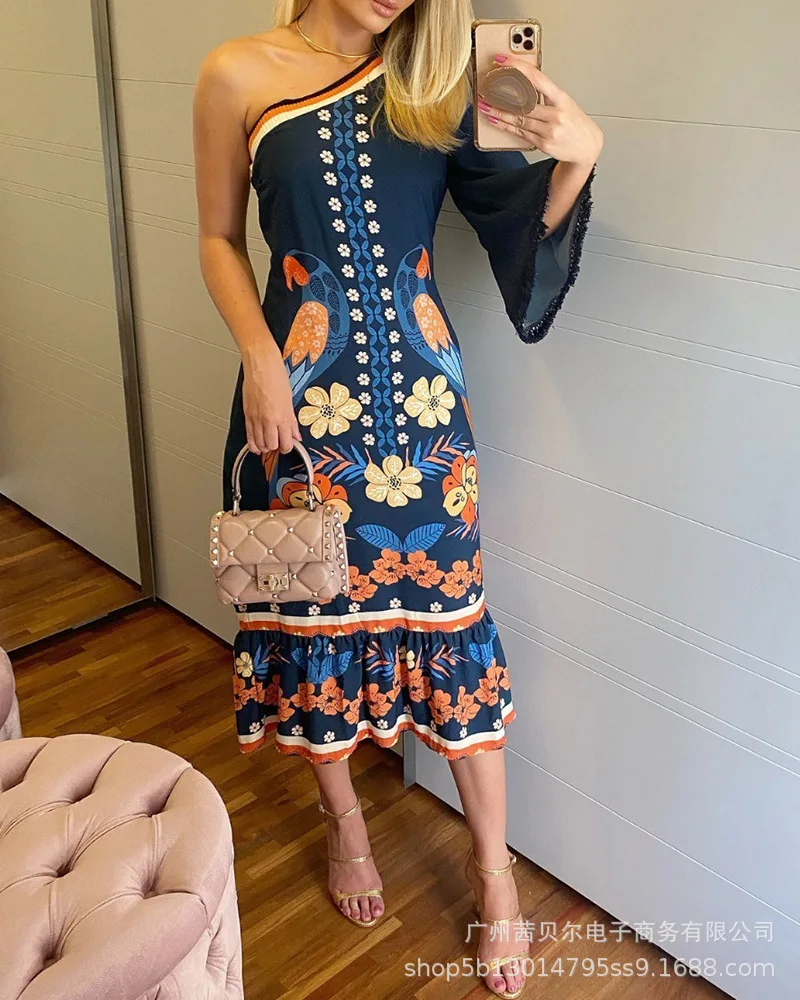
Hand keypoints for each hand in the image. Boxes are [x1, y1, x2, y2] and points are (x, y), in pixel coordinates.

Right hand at [241, 344, 300, 454]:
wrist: (261, 364)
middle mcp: (268, 420)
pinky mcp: (247, 414)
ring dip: (264, 446)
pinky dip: (253, 442)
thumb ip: (292, 420)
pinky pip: (248, 435)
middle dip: (276, 447)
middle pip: (272, 446)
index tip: (289, 444)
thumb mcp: (289, 400)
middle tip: (279, 442)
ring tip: (269, 442)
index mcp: (282, 417)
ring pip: (259, 444)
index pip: (285, 444)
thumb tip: (296, 434)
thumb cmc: (275, 376)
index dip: (287, 447)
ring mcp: (256, 418)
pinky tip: (257, 442)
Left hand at [478, 54, 602, 166]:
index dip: (518, 67)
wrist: (587, 147)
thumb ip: (547, 94)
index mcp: (561, 98)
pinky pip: (520, 133)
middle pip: (524, 102)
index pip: (537, 78)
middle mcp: (555, 114)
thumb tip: (524, 81)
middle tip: (487, 87)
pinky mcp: (543, 144)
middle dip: (502, 94)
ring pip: (519, 119)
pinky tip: (495, 120)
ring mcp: (549, 131)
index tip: (503, 61)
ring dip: (499, 112)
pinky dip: (505, 126)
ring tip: (485, 105)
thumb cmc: (575, 122)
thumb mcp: (566, 102)